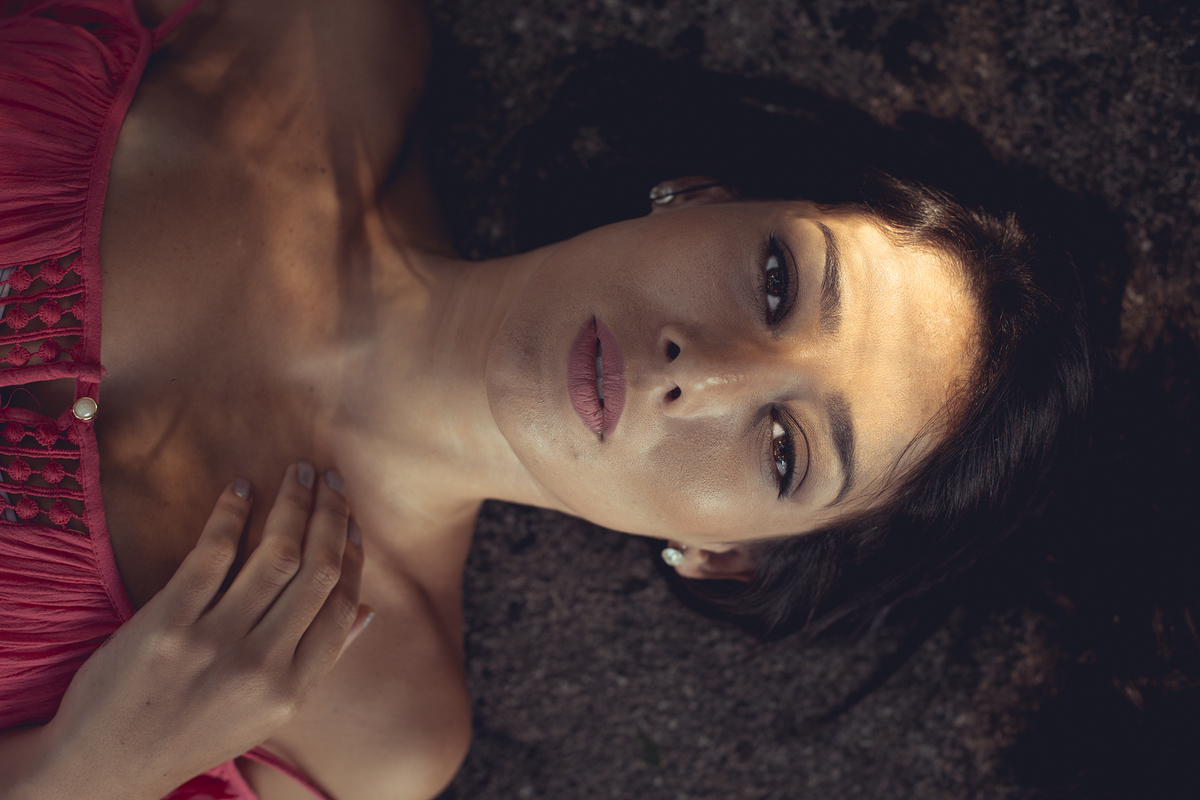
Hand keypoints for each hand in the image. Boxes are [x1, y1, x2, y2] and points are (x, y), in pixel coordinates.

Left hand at [38, 462, 368, 799]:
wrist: (109, 763)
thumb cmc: (194, 733)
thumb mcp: (268, 712)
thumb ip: (318, 660)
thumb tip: (366, 611)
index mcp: (292, 689)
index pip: (341, 606)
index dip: (352, 556)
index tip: (351, 522)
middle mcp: (261, 665)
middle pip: (316, 572)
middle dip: (331, 516)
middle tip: (331, 479)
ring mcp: (214, 643)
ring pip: (274, 555)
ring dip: (293, 504)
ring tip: (299, 473)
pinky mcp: (168, 624)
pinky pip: (212, 555)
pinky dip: (231, 515)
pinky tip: (241, 491)